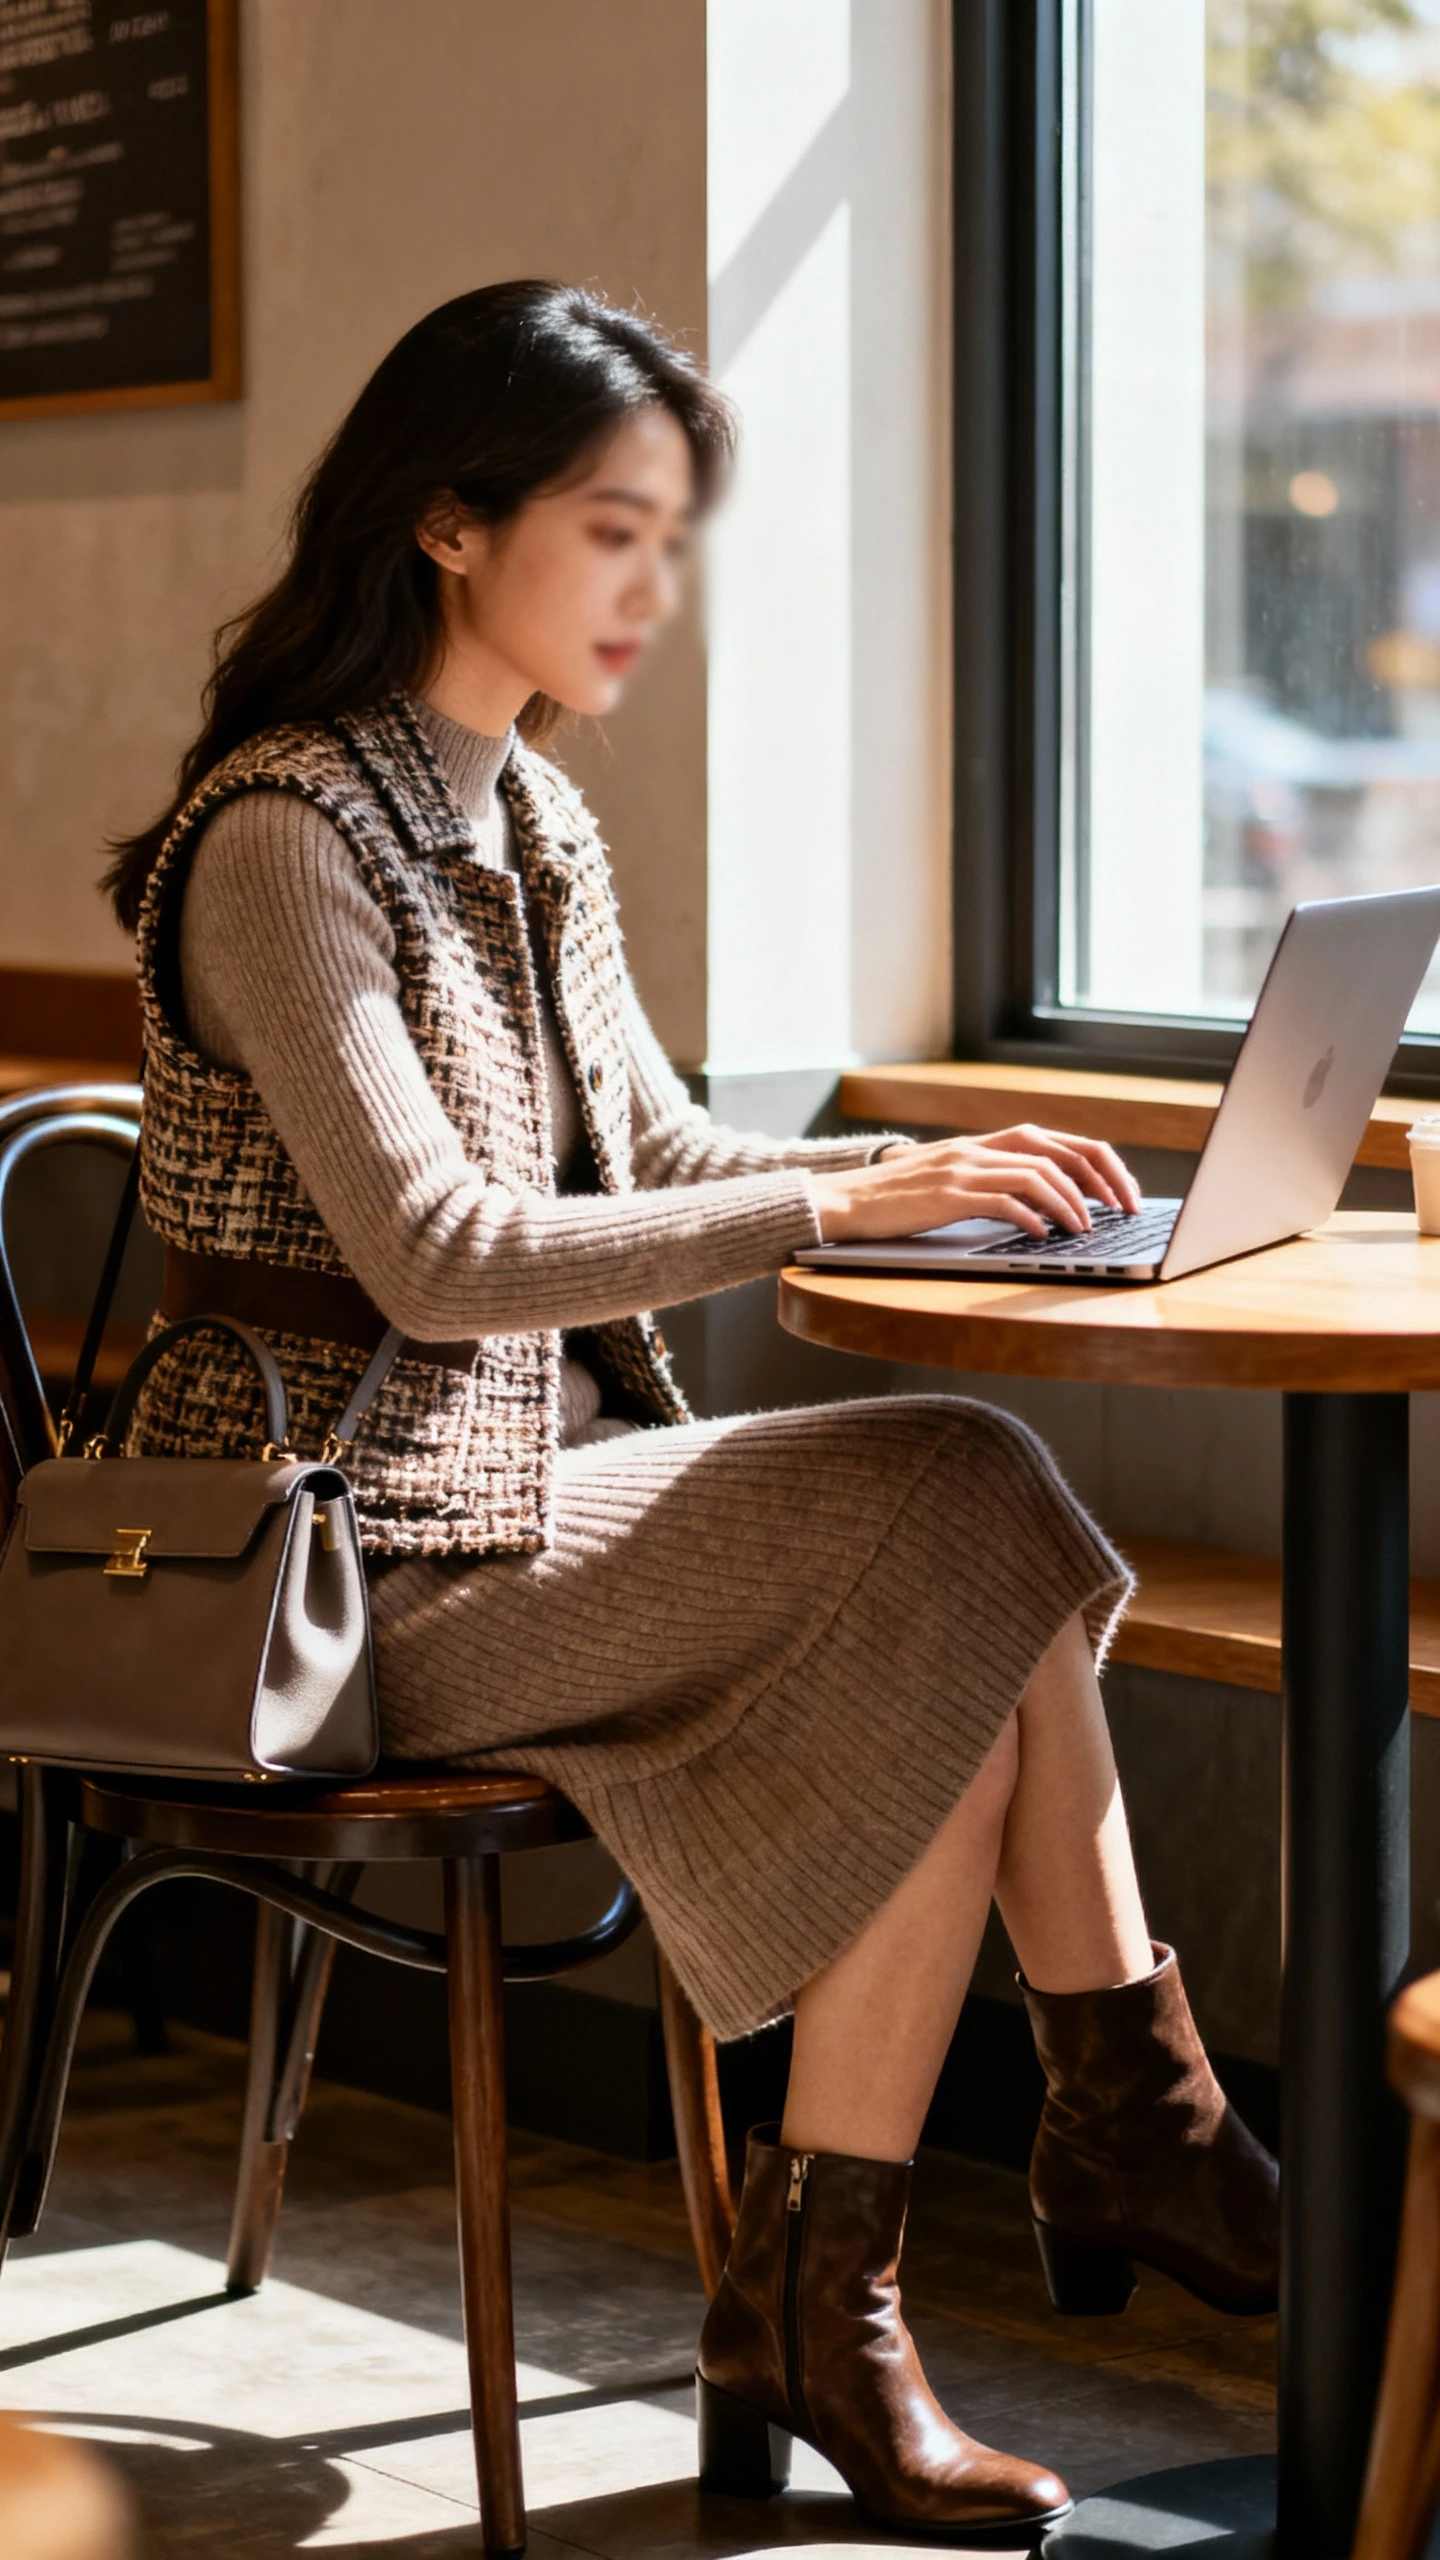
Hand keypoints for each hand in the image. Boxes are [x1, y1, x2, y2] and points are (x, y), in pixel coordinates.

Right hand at [811, 1125, 1141, 1244]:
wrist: (845, 1200)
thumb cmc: (899, 1200)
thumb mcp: (952, 1182)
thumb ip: (992, 1183)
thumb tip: (1044, 1208)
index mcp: (984, 1143)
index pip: (1057, 1141)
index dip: (1097, 1164)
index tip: (1121, 1193)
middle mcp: (978, 1148)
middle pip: (1058, 1152)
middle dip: (1101, 1180)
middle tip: (1123, 1209)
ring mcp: (963, 1169)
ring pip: (1037, 1175)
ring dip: (1071, 1204)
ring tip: (1085, 1229)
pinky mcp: (948, 1195)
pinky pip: (1004, 1201)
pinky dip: (1033, 1217)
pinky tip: (1044, 1235)